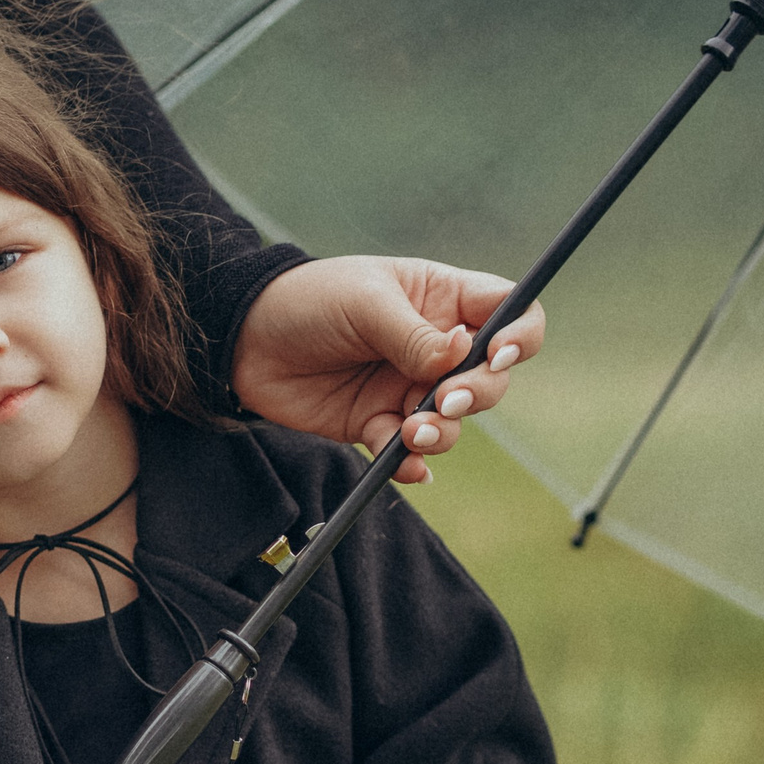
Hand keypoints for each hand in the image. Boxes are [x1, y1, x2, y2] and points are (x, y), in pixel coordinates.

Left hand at [231, 257, 545, 483]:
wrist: (243, 341)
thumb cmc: (308, 299)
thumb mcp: (365, 303)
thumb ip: (415, 336)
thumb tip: (462, 356)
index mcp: (443, 300)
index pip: (510, 313)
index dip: (520, 335)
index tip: (498, 354)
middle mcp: (435, 347)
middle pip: (491, 377)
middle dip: (478, 393)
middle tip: (446, 399)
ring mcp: (408, 387)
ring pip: (453, 421)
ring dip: (442, 432)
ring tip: (412, 431)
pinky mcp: (378, 422)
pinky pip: (409, 452)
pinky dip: (410, 463)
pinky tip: (403, 464)